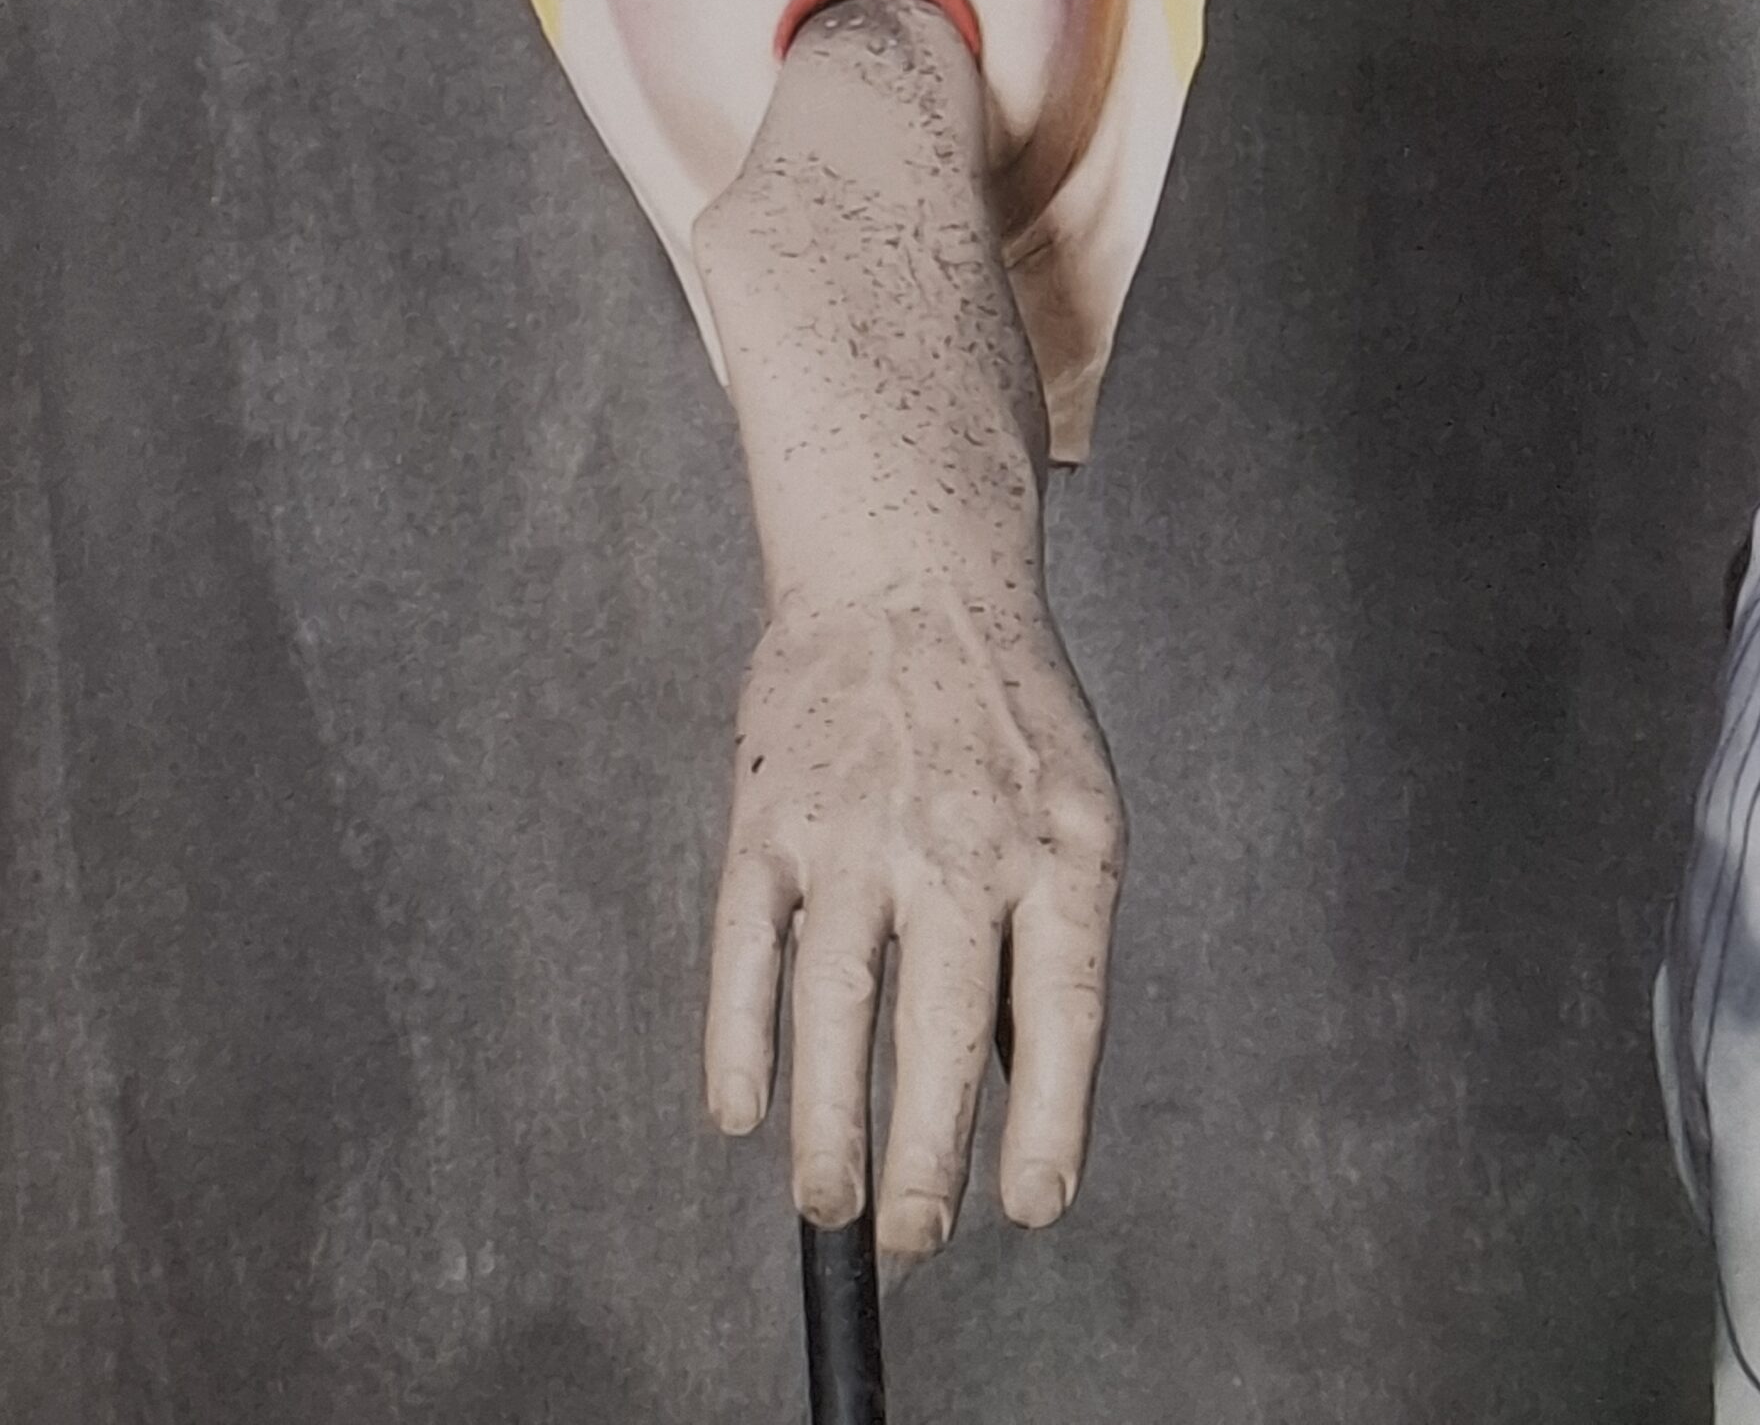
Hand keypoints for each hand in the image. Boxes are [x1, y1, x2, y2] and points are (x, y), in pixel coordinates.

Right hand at [704, 576, 1124, 1258]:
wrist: (908, 573)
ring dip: (831, 1122)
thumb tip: (1015, 1096)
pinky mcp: (768, 815)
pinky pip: (747, 948)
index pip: (1062, 1010)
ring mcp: (855, 827)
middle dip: (928, 1155)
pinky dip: (738, 1039)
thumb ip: (1052, 936)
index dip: (1048, 1120)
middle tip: (914, 1241)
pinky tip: (741, 1112)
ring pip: (836, 1003)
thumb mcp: (1075, 803)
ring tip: (833, 1208)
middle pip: (941, 1028)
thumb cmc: (1003, 715)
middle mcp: (959, 840)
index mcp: (1058, 844)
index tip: (1031, 1208)